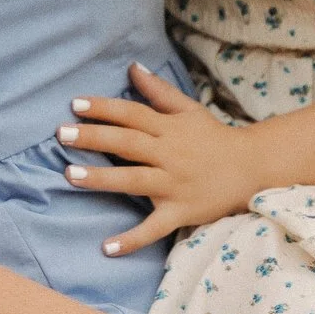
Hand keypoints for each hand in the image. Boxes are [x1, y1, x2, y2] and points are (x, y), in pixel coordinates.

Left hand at [58, 61, 260, 255]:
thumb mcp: (189, 110)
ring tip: (69, 175)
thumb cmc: (214, 138)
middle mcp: (170, 155)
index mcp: (169, 129)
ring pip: (134, 181)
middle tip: (61, 134)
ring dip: (102, 179)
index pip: (132, 114)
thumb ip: (159, 91)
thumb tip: (132, 66)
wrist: (253, 169)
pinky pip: (154, 228)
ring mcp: (174, 185)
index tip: (74, 104)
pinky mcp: (181, 212)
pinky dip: (132, 240)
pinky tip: (107, 247)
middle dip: (94, 138)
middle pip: (128, 143)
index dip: (104, 108)